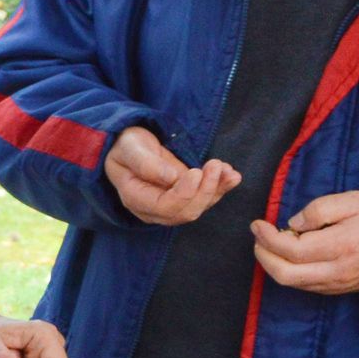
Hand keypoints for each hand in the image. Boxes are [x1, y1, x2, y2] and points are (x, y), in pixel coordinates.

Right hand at [104, 126, 240, 225]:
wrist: (130, 145)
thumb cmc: (127, 145)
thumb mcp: (130, 148)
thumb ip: (145, 163)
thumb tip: (171, 178)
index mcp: (136, 199)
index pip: (165, 207)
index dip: (184, 193)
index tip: (196, 172)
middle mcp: (154, 209)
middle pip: (185, 212)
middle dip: (205, 191)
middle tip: (215, 165)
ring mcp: (172, 204)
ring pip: (199, 206)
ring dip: (217, 189)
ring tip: (229, 171)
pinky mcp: (185, 196)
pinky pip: (205, 198)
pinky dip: (221, 187)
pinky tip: (232, 175)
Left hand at [250, 191, 358, 294]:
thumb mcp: (354, 201)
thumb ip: (320, 210)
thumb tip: (293, 224)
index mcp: (340, 246)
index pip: (291, 250)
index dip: (268, 238)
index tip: (257, 224)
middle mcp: (335, 271)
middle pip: (285, 274)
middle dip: (263, 256)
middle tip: (258, 237)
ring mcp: (336, 284)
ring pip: (292, 283)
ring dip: (273, 265)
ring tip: (269, 244)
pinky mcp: (337, 290)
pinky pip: (304, 286)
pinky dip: (288, 272)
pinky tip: (288, 255)